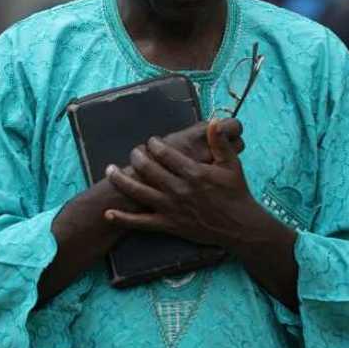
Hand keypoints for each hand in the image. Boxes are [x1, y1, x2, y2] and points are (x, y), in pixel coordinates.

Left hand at [103, 118, 265, 249]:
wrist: (239, 226)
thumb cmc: (235, 192)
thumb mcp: (231, 164)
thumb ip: (220, 142)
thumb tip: (214, 122)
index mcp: (194, 173)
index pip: (166, 154)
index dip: (154, 144)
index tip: (151, 141)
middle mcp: (179, 189)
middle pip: (148, 169)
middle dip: (137, 157)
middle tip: (133, 151)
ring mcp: (172, 208)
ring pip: (139, 192)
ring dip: (121, 180)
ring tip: (109, 171)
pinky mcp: (169, 225)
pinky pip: (142, 222)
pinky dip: (124, 219)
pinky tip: (109, 213)